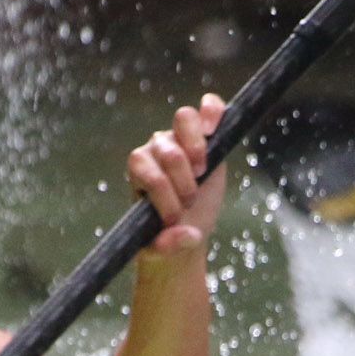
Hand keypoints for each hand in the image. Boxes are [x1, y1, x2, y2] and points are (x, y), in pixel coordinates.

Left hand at [128, 94, 228, 261]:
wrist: (184, 229)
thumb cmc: (167, 235)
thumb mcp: (161, 249)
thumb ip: (168, 245)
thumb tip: (187, 233)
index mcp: (140, 171)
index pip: (147, 169)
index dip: (164, 194)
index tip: (175, 219)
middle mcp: (157, 148)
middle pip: (168, 149)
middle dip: (183, 180)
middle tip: (190, 199)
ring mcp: (181, 137)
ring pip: (183, 120)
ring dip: (196, 147)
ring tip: (202, 170)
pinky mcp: (206, 133)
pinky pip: (208, 106)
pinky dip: (213, 111)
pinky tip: (214, 128)